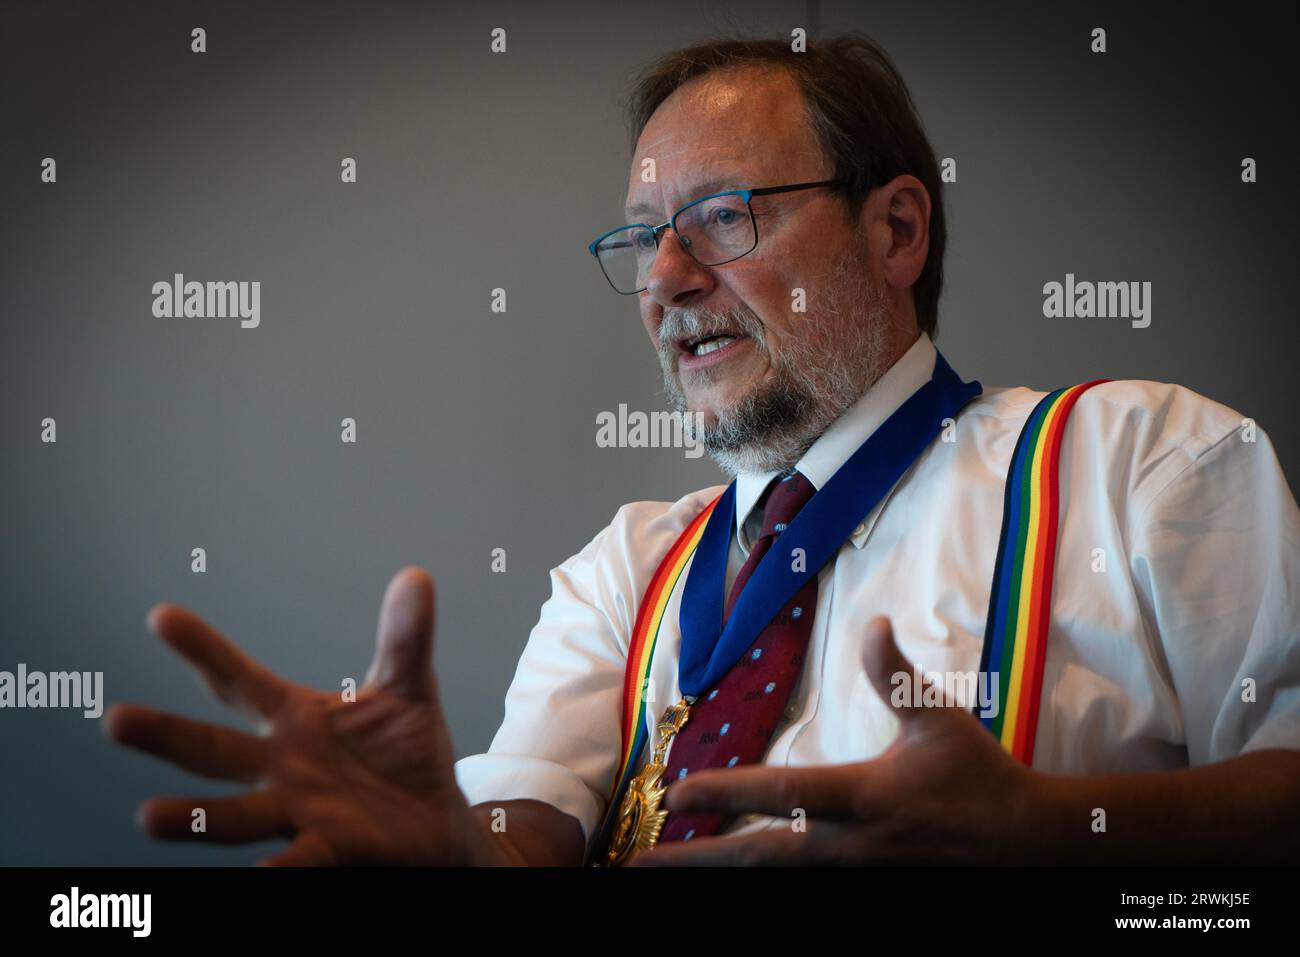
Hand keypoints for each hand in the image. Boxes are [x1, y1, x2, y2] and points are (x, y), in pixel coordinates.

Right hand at [103, 567, 515, 864]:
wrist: (435, 821)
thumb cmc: (405, 752)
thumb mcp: (407, 688)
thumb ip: (405, 638)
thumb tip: (416, 575)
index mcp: (294, 719)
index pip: (239, 681)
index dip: (203, 650)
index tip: (161, 616)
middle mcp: (281, 767)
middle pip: (212, 752)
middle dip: (165, 735)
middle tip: (115, 719)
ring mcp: (298, 811)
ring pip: (235, 816)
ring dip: (193, 819)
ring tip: (148, 817)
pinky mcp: (330, 850)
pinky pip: (298, 862)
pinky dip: (278, 868)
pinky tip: (257, 873)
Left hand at [630, 616, 1056, 864]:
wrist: (1030, 845)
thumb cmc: (981, 776)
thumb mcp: (940, 721)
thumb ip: (897, 676)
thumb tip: (874, 624)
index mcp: (866, 797)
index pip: (783, 794)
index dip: (726, 792)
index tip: (676, 790)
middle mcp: (853, 846)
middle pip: (762, 858)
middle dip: (698, 861)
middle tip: (642, 863)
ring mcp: (859, 876)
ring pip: (776, 883)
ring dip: (721, 877)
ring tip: (670, 871)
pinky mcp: (869, 890)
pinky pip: (805, 893)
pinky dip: (763, 885)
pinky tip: (731, 879)